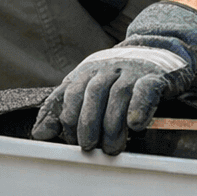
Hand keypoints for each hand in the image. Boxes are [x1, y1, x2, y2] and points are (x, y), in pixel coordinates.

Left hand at [32, 1, 196, 154]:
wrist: (158, 47)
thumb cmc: (119, 78)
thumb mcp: (90, 89)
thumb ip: (65, 109)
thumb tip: (38, 134)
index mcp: (88, 71)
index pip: (70, 92)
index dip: (66, 117)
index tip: (67, 139)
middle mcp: (108, 68)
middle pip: (92, 94)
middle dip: (88, 123)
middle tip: (89, 147)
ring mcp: (132, 71)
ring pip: (117, 95)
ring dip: (112, 124)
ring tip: (111, 148)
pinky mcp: (155, 77)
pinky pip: (145, 90)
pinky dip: (139, 108)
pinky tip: (135, 125)